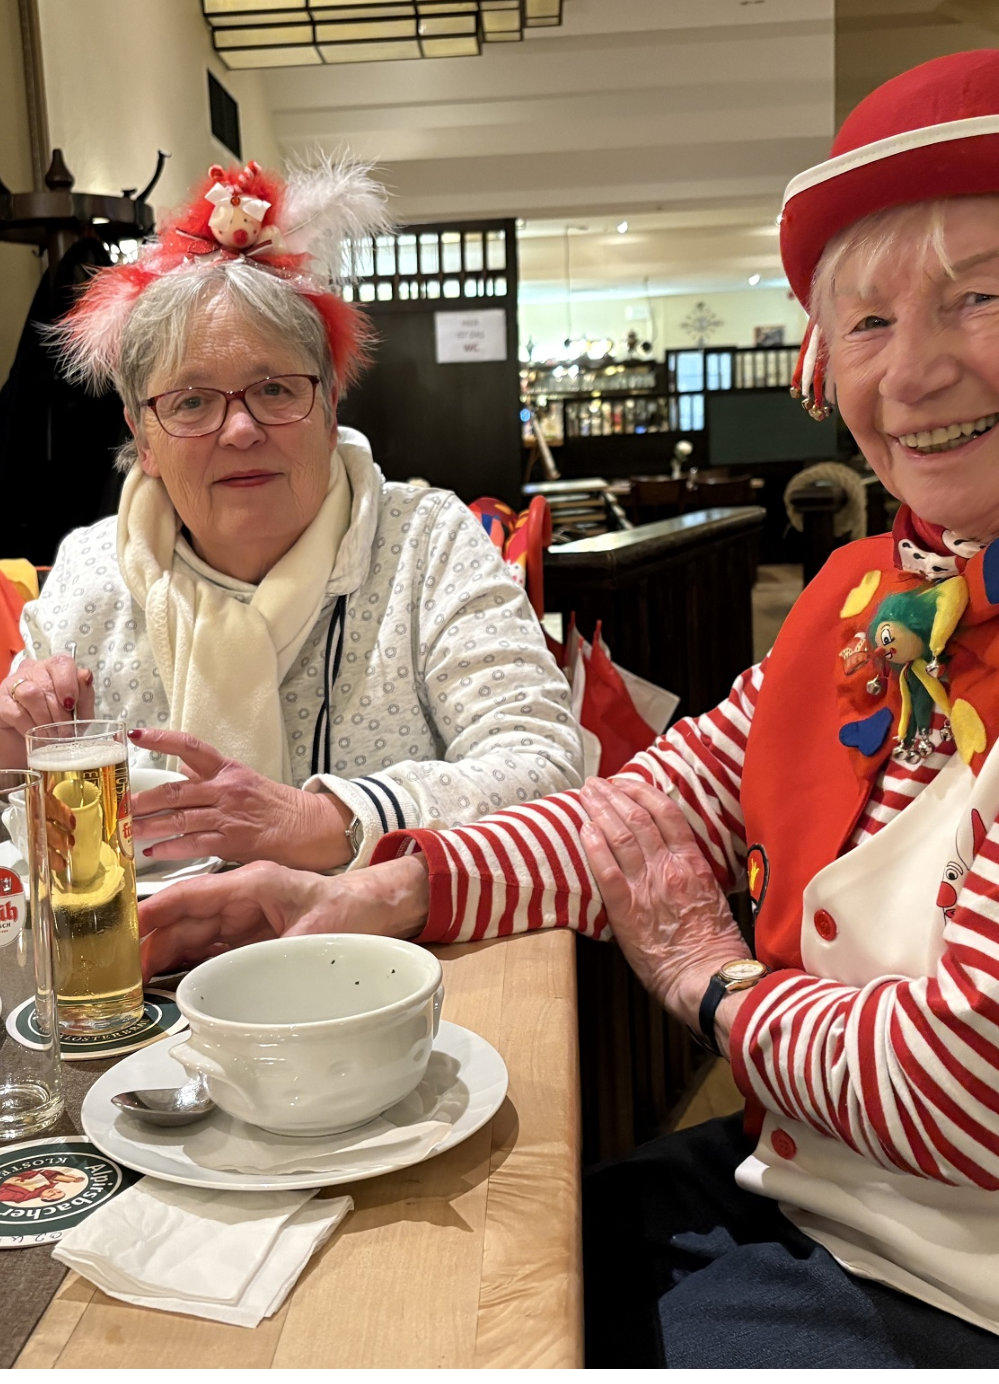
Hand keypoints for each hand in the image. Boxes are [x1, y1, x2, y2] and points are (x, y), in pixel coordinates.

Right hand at [0, 657, 94, 766]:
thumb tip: (86, 676)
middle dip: (60, 712)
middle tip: (66, 733)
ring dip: (45, 718)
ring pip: (31, 693)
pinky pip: (16, 712)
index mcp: (55, 669)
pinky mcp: (1, 702)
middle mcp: (33, 670)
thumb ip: (84, 695)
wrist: (29, 742)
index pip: (62, 663)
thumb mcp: (77, 713)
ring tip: (52, 735)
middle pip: (48, 683)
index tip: (72, 705)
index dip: (69, 683)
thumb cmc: (56, 724)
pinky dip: (29, 726)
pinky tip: (35, 735)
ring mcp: (14, 684)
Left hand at [128, 727, 353, 870]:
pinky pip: (195, 844)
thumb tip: (180, 765)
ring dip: (149, 825)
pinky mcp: (233, 842)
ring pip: (180, 818)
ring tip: (125, 830)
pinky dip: (171, 848)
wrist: (310, 827)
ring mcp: (229, 816)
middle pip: (176, 790)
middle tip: (117, 803)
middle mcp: (226, 789)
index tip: (134, 734)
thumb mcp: (244, 779)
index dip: (161, 739)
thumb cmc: (277, 805)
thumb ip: (209, 773)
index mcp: (227, 770)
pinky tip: (153, 851)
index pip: (190, 746)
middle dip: (142, 799)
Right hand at [138, 853, 430, 979]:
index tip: (125, 927)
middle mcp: (241, 897)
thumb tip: (248, 984)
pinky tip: (163, 977)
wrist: (373, 910)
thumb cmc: (348, 911)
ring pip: (191, 933)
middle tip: (121, 970)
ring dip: (163, 953)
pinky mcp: (247, 934)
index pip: (192, 894)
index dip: (155, 911)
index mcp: (253, 884)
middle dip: (150, 941)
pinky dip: (184, 961)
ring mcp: (242, 916)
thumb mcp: (315, 934)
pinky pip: (207, 946)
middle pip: (184, 917)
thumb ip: (277, 957)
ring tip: (133, 979)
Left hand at [579, 777, 749, 1034]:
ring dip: (599, 810)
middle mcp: (668, 867)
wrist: (708, 977)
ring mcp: (647, 887)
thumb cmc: (715, 947)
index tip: (625, 782)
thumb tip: (676, 860)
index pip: (665, 813)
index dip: (642, 791)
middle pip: (637, 817)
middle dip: (613, 794)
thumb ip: (692, 875)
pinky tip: (582, 829)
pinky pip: (606, 870)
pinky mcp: (627, 910)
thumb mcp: (713, 899)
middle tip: (595, 783)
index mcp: (692, 863)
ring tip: (585, 795)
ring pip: (620, 835)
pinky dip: (593, 846)